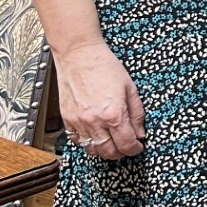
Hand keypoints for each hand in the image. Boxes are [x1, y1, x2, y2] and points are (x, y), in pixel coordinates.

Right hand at [56, 40, 145, 160]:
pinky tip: (94, 136)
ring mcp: (79, 122)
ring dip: (104, 150)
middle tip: (126, 146)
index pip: (127, 144)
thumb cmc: (103, 65)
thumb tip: (140, 132)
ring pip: (92, 150)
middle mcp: (95, 121)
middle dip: (121, 152)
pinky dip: (87, 143)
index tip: (138, 146)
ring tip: (111, 142)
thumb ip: (137, 113)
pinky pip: (76, 141)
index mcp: (114, 114)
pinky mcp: (67, 119)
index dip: (135, 149)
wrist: (79, 54)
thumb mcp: (130, 87)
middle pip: (109, 152)